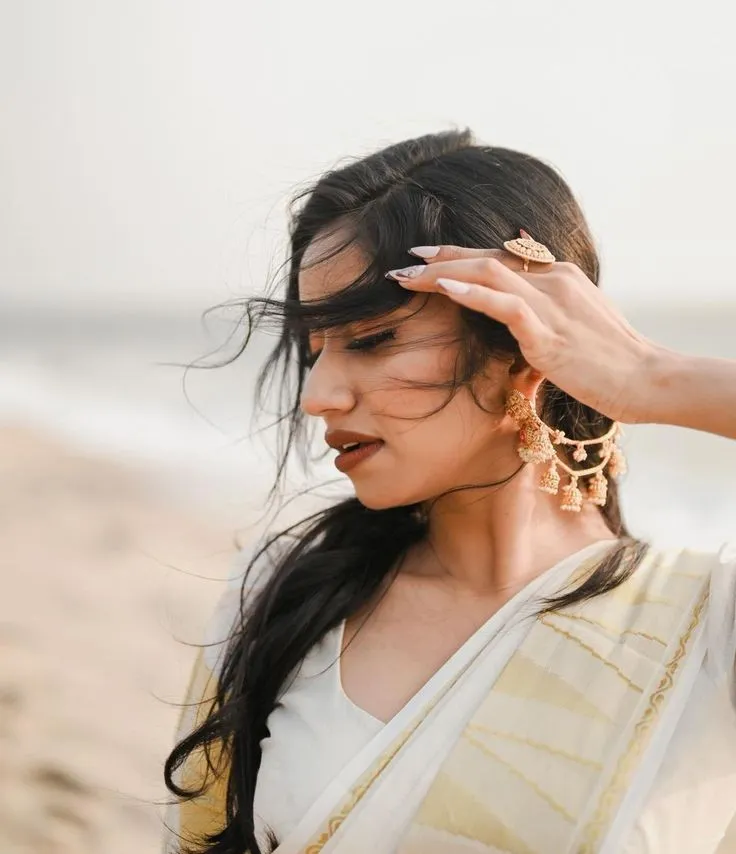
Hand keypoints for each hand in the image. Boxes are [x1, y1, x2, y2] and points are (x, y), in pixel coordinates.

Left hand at [387, 245, 659, 423]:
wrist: (648, 378)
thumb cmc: (612, 360)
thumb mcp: (576, 326)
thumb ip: (546, 314)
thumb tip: (519, 317)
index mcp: (558, 277)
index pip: (501, 257)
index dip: (461, 255)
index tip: (428, 257)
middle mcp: (553, 280)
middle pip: (487, 258)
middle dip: (441, 258)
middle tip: (404, 260)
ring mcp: (551, 303)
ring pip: (488, 273)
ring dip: (442, 272)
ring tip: (406, 273)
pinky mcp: (549, 332)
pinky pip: (504, 305)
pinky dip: (471, 293)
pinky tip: (442, 287)